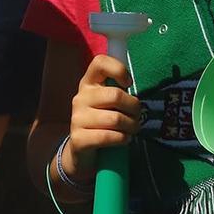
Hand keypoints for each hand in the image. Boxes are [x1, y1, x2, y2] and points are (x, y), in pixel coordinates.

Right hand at [62, 54, 141, 181]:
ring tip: (131, 130)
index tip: (128, 84)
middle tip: (137, 117)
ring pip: (116, 119)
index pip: (100, 62)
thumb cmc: (102, 122)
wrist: (81, 151)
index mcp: (88, 83)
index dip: (118, 69)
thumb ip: (118, 92)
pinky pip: (109, 136)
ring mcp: (77, 118)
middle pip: (115, 95)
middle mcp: (80, 97)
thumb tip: (136, 88)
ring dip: (131, 127)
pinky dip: (123, 139)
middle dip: (134, 108)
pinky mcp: (79, 138)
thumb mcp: (108, 103)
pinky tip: (123, 140)